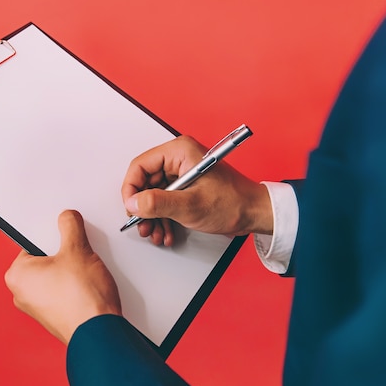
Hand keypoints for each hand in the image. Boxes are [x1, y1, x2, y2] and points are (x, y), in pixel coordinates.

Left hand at [4, 210, 121, 344]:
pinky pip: (62, 291)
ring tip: (85, 270)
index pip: (31, 242)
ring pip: (55, 275)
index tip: (62, 232)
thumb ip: (70, 226)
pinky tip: (88, 285)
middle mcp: (22, 293)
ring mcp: (38, 307)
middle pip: (44, 259)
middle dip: (63, 253)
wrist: (99, 332)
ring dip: (71, 269)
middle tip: (77, 252)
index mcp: (17, 275)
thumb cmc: (81, 300)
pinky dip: (74, 285)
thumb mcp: (77, 249)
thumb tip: (67, 218)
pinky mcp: (55, 316)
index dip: (51, 235)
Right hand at [121, 135, 272, 245]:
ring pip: (153, 194)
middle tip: (142, 225)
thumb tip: (133, 203)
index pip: (140, 166)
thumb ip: (157, 203)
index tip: (131, 208)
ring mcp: (182, 173)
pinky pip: (165, 200)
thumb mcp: (190, 205)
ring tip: (155, 233)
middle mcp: (179, 159)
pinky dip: (163, 217)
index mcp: (179, 152)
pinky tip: (166, 232)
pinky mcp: (186, 187)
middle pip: (145, 181)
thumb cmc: (233, 202)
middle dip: (143, 208)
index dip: (131, 189)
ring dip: (152, 216)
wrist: (255, 214)